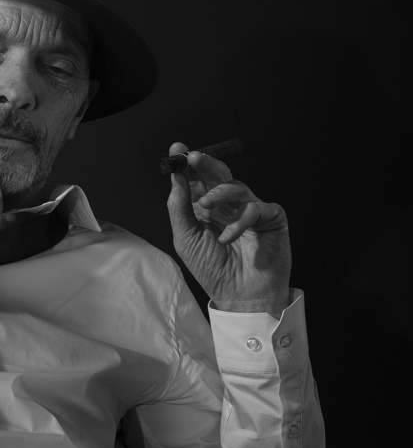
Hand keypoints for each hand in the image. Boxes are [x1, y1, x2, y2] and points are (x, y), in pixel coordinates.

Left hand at [166, 142, 290, 313]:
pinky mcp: (271, 219)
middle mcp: (228, 205)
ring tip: (205, 204)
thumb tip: (175, 177)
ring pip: (238, 187)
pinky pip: (257, 208)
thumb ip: (180, 207)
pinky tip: (227, 238)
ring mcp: (251, 210)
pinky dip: (240, 222)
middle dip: (205, 164)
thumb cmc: (212, 270)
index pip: (198, 179)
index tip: (177, 149)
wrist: (239, 298)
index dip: (188, 164)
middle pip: (219, 175)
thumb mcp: (186, 238)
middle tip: (193, 157)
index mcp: (207, 208)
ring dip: (220, 192)